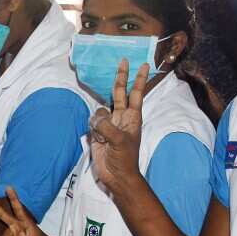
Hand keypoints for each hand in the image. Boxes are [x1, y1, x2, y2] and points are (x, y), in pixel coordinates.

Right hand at [87, 58, 146, 193]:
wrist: (116, 176)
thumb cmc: (125, 158)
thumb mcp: (119, 140)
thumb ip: (107, 126)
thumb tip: (96, 117)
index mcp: (132, 117)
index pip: (136, 93)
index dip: (139, 79)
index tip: (144, 64)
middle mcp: (121, 117)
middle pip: (119, 92)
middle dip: (121, 77)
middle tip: (123, 60)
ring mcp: (109, 124)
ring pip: (100, 111)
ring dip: (99, 121)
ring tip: (103, 137)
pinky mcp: (97, 133)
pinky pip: (92, 122)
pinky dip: (93, 129)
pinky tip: (98, 140)